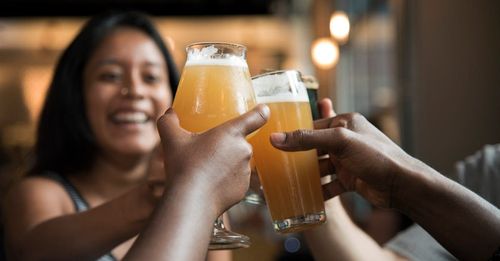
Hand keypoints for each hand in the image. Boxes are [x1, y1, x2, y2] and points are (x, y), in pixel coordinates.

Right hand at [157, 104, 268, 215]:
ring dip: (226, 164)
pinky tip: (210, 184)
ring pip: (237, 162)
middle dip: (225, 146)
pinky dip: (226, 181)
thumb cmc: (184, 166)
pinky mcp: (244, 189)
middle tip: (206, 153)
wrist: (191, 201)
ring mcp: (246, 171)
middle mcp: (244, 150)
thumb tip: (169, 113)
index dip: (261, 112)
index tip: (263, 110)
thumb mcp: (171, 139)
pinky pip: (236, 180)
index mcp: (231, 133)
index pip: (255, 118)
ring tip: (205, 170)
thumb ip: (169, 121)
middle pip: (239, 143)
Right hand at [270, 103, 414, 207]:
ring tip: (287, 182)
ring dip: (307, 176)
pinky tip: (306, 197)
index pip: (313, 126)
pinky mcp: (351, 179)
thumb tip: (276, 138)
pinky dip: (319, 190)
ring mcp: (348, 161)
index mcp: (345, 123)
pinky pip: (330, 184)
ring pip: (321, 167)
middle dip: (298, 157)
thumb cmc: (376, 156)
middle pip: (315, 148)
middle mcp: (346, 140)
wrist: (402, 185)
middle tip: (277, 164)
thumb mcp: (339, 142)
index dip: (295, 134)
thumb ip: (307, 139)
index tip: (274, 142)